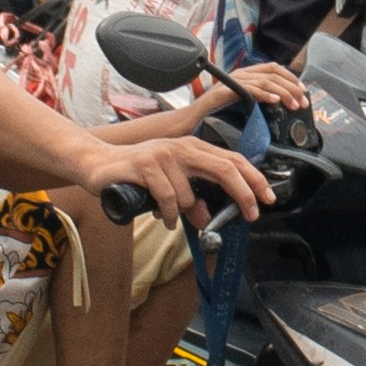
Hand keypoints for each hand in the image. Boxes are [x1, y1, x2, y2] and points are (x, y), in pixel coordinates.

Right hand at [69, 123, 266, 233]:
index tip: (267, 199)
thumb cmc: (136, 175)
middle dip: (244, 193)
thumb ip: (191, 199)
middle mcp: (182, 148)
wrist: (99, 164)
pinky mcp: (145, 166)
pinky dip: (169, 214)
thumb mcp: (170, 186)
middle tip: (251, 214)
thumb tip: (206, 217)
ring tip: (170, 216)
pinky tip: (163, 218)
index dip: (254, 179)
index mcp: (192, 148)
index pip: (233, 160)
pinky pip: (168, 198)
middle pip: (225, 168)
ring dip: (184, 213)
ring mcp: (164, 155)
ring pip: (190, 194)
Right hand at [205, 58, 307, 118]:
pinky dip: (265, 95)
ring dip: (284, 93)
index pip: (273, 68)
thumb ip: (257, 99)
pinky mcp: (225, 91)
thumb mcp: (241, 103)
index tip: (303, 91)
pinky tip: (275, 101)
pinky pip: (249, 89)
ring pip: (265, 81)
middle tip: (303, 102)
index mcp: (245, 74)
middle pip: (273, 73)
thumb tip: (279, 104)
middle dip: (292, 87)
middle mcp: (240, 74)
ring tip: (294, 105)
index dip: (291, 77)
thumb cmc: (214, 114)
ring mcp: (232, 81)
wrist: (190, 120)